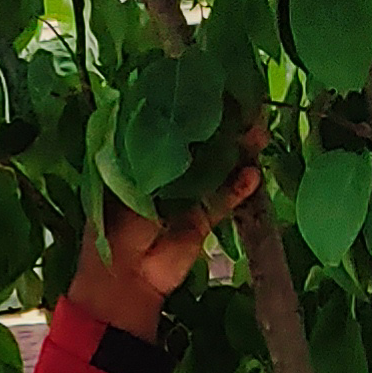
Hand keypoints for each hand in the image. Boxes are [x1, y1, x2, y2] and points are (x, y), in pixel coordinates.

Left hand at [67, 122, 264, 337]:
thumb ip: (150, 154)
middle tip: (245, 109)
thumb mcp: (127, 182)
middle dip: (222, 128)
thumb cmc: (114, 229)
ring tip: (257, 134)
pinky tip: (254, 175)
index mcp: (137, 161)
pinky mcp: (202, 220)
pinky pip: (224, 200)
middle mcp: (163, 175)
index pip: (167, 128)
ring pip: (216, 169)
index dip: (190, 111)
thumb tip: (172, 120)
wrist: (125, 280)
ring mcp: (185, 197)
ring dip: (237, 152)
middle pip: (198, 146)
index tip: (214, 92)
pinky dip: (239, 188)